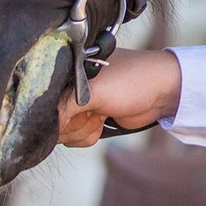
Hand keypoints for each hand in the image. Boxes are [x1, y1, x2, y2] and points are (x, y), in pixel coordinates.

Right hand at [55, 48, 182, 145]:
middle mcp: (69, 86)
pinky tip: (104, 121)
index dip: (52, 110)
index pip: (40, 96)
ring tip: (102, 114)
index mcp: (67, 69)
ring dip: (83, 129)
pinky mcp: (89, 118)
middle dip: (73, 121)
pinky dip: (89, 134)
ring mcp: (79, 103)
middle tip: (93, 111)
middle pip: (50, 119)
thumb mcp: (95, 90)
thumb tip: (44, 125)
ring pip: (63, 131)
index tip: (71, 111)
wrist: (164, 93)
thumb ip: (64, 106)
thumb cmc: (133, 81)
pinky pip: (76, 136)